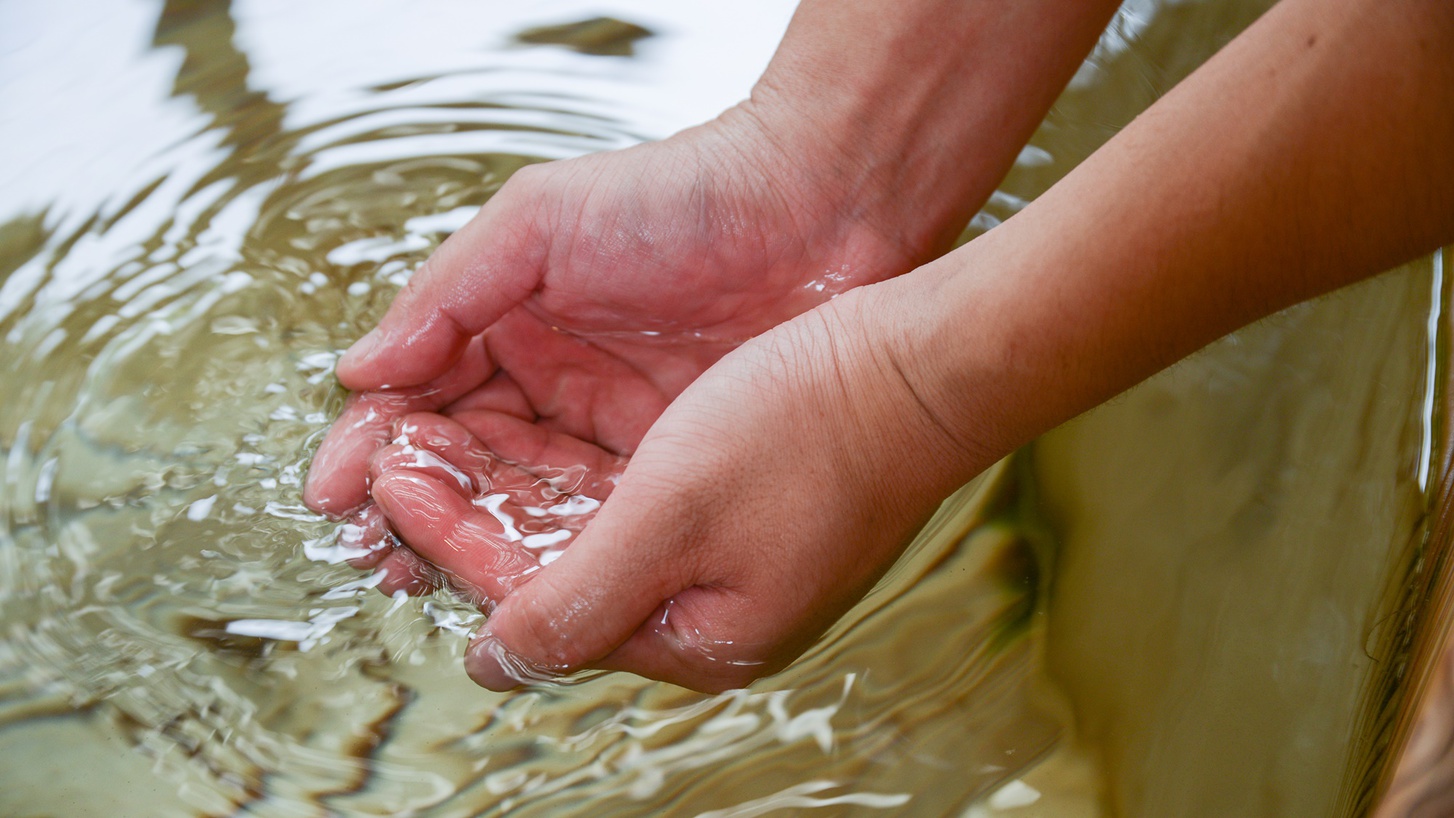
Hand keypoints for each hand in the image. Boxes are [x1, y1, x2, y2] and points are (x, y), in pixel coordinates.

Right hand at [302, 105, 936, 589]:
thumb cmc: (681, 196)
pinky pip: (604, 525)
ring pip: (528, 505)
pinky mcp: (676, 470)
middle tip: (374, 556)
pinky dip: (562, 554)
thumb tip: (355, 372)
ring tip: (424, 577)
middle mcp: (556, 389)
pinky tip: (522, 583)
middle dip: (414, 512)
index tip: (339, 493)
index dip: (378, 448)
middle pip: (466, 467)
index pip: (423, 401)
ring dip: (475, 544)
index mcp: (511, 328)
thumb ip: (446, 296)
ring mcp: (616, 435)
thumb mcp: (541, 222)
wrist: (823, 207)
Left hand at [366, 283, 991, 691]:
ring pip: (580, 528)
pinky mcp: (731, 508)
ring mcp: (717, 557)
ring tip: (441, 432)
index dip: (450, 539)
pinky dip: (565, 465)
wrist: (926, 365)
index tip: (390, 479)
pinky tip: (523, 427)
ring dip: (508, 483)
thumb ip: (573, 596)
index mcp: (690, 635)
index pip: (532, 601)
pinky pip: (623, 496)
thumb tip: (491, 664)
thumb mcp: (674, 514)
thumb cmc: (817, 432)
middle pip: (550, 569)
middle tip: (397, 453)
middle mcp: (699, 608)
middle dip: (469, 511)